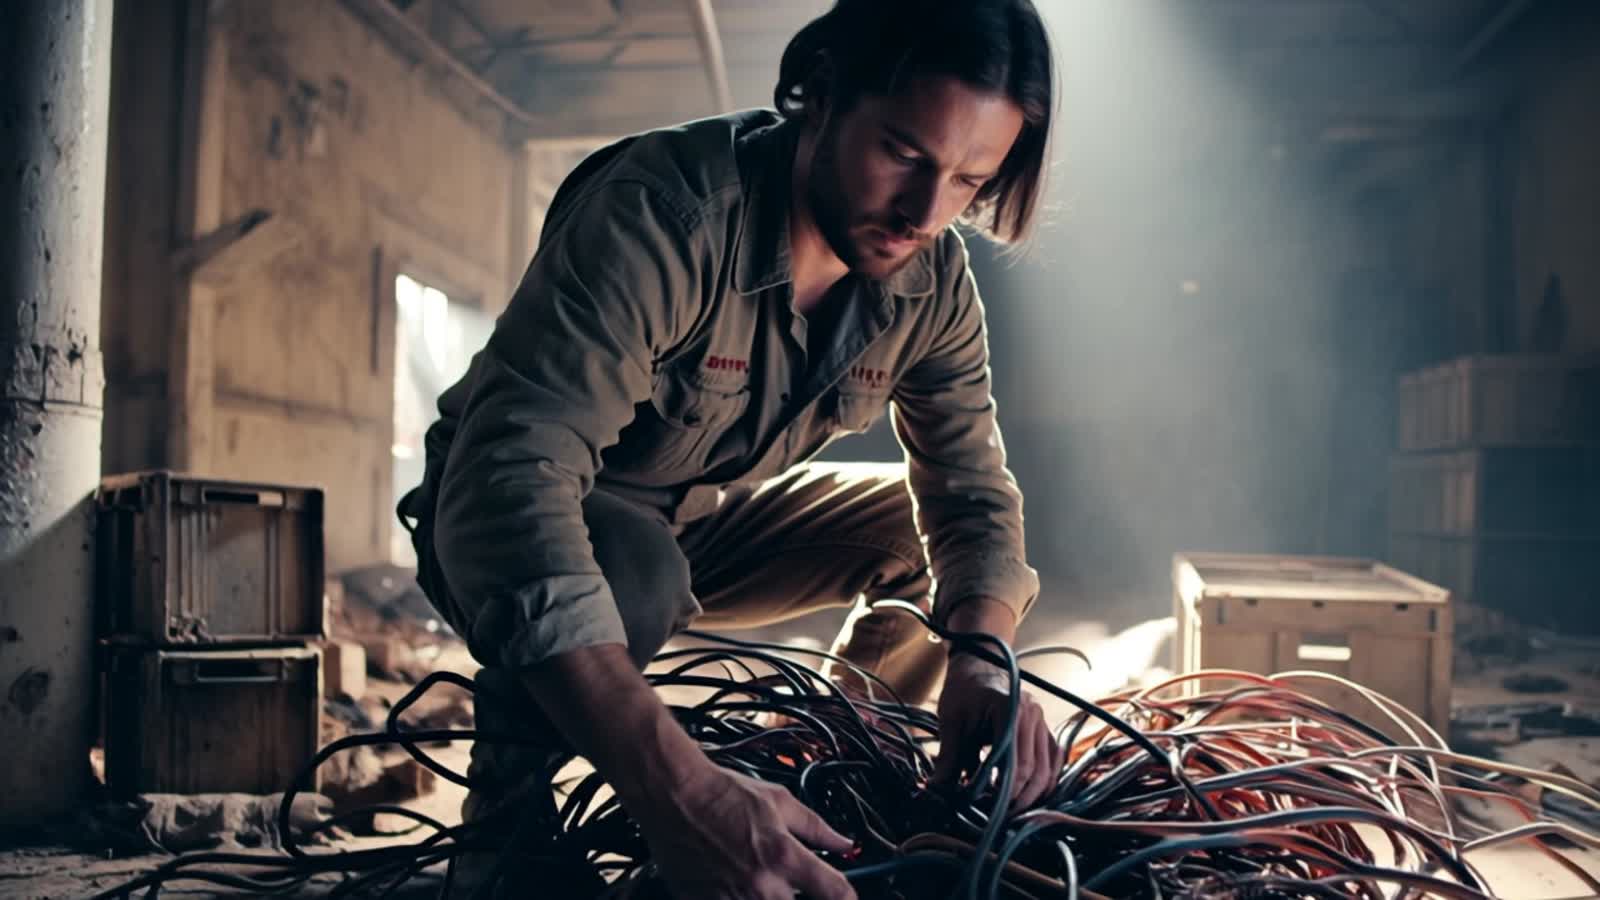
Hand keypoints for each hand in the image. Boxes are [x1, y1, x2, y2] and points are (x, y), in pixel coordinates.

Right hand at [636, 765, 857, 899]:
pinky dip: (738, 896)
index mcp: (782, 857)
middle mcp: (759, 885)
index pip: (834, 892)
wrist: (673, 794)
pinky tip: (733, 879)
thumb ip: (816, 827)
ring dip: (768, 894)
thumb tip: (844, 843)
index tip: (846, 893)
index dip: (847, 895)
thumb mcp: (779, 801)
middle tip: (785, 872)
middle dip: (799, 890)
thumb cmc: (722, 793)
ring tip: (756, 872)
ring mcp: (729, 899)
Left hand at [930, 651, 1064, 809]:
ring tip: (1010, 812)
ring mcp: (1043, 723)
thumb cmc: (963, 691)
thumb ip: (948, 758)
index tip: (989, 812)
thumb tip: (936, 792)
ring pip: (1048, 771)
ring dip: (1033, 796)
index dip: (1005, 793)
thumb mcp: (951, 722)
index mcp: (1011, 710)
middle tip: (999, 819)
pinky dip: (1042, 783)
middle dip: (1019, 800)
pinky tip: (1024, 797)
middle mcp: (1034, 715)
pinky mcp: (1044, 731)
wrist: (979, 664)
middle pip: (1036, 771)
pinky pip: (1052, 763)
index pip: (1016, 763)